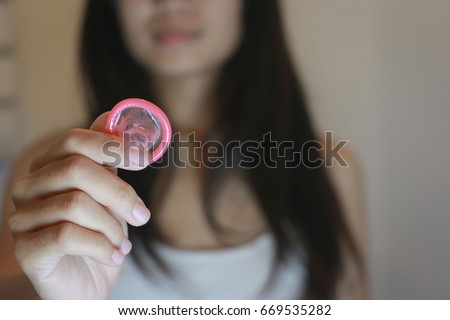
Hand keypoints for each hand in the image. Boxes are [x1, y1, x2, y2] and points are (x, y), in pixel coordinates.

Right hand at [8, 113, 150, 298]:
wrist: (84, 284)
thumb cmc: (97, 234)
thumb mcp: (108, 193)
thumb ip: (106, 157)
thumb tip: (113, 116)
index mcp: (48, 168)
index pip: (74, 140)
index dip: (113, 145)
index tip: (144, 160)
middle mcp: (28, 188)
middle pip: (77, 169)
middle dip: (120, 194)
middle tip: (142, 215)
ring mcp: (22, 218)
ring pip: (76, 204)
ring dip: (112, 227)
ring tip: (121, 243)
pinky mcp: (27, 249)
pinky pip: (68, 236)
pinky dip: (101, 246)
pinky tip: (112, 256)